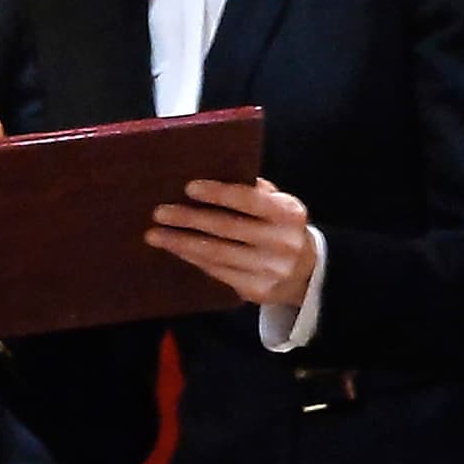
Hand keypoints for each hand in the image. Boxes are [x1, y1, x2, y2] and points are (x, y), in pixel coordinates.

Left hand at [145, 176, 315, 306]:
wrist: (307, 273)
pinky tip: (175, 249)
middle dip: (189, 220)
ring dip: (181, 243)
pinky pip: (216, 272)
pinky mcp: (256, 290)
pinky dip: (192, 258)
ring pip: (217, 254)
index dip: (219, 194)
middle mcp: (281, 242)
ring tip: (155, 234)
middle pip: (227, 228)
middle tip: (160, 212)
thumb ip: (253, 191)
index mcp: (288, 214)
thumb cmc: (280, 228)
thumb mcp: (278, 205)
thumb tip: (212, 174)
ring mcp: (269, 269)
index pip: (250, 200)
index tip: (189, 187)